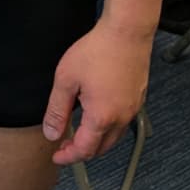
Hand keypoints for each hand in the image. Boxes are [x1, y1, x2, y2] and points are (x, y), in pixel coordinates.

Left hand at [41, 19, 151, 164]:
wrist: (127, 32)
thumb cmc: (96, 51)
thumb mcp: (66, 79)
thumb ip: (57, 110)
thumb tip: (51, 133)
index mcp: (102, 117)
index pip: (84, 150)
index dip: (68, 157)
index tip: (57, 156)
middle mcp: (121, 118)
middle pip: (101, 148)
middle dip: (82, 151)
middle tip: (65, 145)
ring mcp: (133, 109)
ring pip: (114, 137)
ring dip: (96, 141)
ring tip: (79, 132)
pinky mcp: (138, 98)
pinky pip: (123, 123)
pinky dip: (108, 128)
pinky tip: (97, 116)